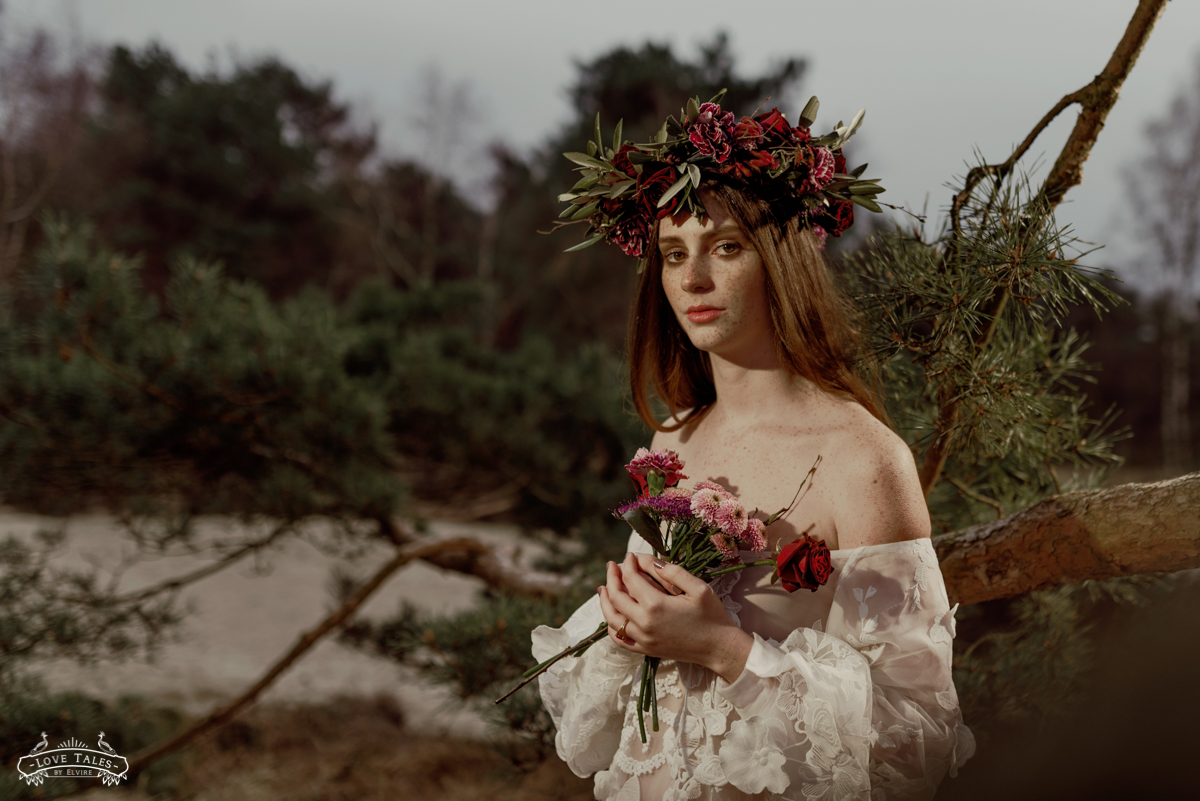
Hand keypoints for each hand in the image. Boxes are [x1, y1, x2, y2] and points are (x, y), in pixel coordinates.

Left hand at [597, 553, 752, 682]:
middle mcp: (644, 623)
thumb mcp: (698, 587)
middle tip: (612, 565)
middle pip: (616, 597)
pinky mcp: (645, 650)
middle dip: (612, 577)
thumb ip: (672, 571)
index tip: (630, 555)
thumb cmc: (711, 615)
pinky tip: (612, 614)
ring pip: (612, 618)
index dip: (629, 563)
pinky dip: (610, 626)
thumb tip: (647, 560)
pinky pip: (619, 639)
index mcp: (656, 605)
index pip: (631, 579)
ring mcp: (643, 639)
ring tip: (604, 587)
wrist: (719, 648)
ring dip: (605, 600)